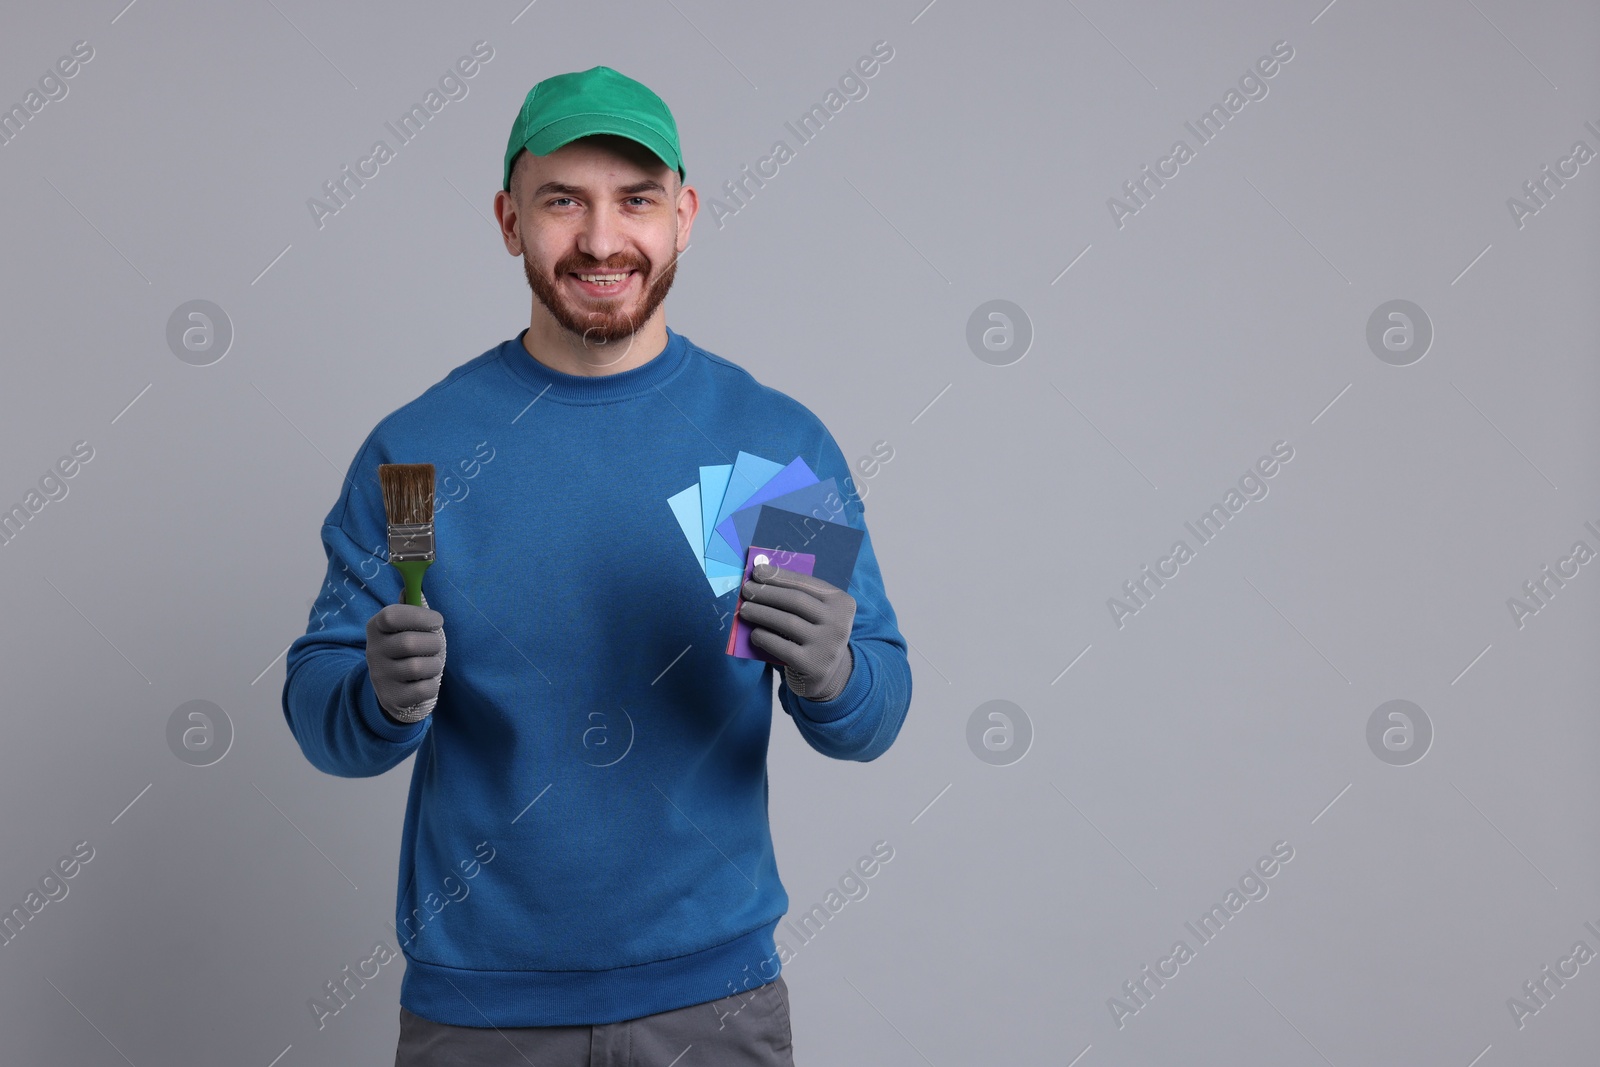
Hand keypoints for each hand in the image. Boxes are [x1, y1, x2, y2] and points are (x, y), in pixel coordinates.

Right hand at [365, 593, 446, 723]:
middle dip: (433, 643)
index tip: (437, 621)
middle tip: (436, 647)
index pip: (392, 615)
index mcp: (376, 627)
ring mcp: (380, 676)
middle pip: (410, 642)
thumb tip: (411, 585)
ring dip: (434, 665)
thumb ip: (409, 608)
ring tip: (431, 665)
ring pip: (418, 667)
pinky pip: (423, 689)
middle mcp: (373, 651)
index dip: (419, 616)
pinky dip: (432, 685)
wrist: (391, 688)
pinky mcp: (391, 698)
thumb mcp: (402, 628)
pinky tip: (425, 682)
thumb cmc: (405, 650)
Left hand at [739, 564, 855, 702]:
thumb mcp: (816, 612)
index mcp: (842, 603)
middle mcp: (840, 623)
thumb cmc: (815, 634)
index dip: (779, 576)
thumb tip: (762, 573)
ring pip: (787, 622)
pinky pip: (781, 646)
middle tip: (747, 590)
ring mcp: (828, 646)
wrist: (828, 673)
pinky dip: (764, 637)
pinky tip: (754, 633)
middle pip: (796, 600)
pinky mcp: (813, 666)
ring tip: (745, 609)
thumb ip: (797, 593)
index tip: (757, 571)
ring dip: (761, 613)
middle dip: (767, 592)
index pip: (806, 583)